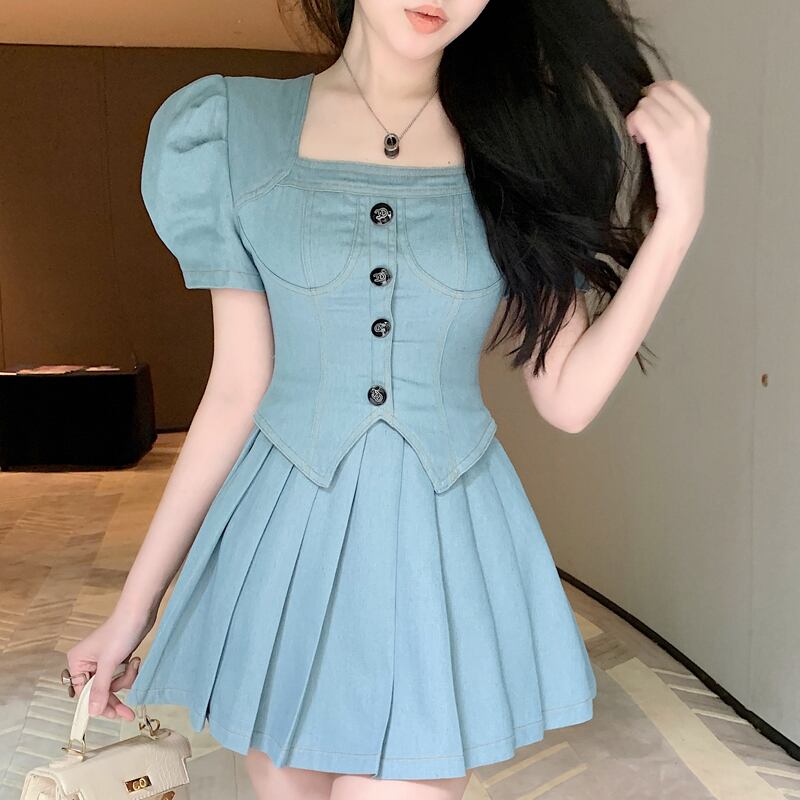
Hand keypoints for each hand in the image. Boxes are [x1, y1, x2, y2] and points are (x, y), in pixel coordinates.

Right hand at [65, 607, 156, 719]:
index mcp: (77, 662)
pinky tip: (136, 661)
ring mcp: (102, 660)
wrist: (140, 612)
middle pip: (99, 691)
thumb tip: (92, 713)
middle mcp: (86, 662)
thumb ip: (101, 689)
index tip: (113, 715)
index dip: (98, 705)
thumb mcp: (109, 664)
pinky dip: (129, 672)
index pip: (84, 693)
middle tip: (128, 714)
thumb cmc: (120, 634)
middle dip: (115, 697)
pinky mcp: (117, 657)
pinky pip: (120, 675)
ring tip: (134, 664)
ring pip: (112, 683)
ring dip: (125, 678)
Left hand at [626, 79, 710, 233]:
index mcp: (702, 116)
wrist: (684, 203)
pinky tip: (636, 138)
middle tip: (644, 129)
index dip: (654, 95)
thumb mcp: (691, 141)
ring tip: (641, 137)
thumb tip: (654, 100)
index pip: (672, 86)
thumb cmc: (682, 176)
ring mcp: (678, 129)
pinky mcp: (661, 141)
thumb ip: (680, 119)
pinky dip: (632, 124)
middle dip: (645, 108)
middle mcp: (692, 119)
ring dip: (637, 118)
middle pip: (656, 93)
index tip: (651, 114)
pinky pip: (639, 117)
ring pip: (645, 105)